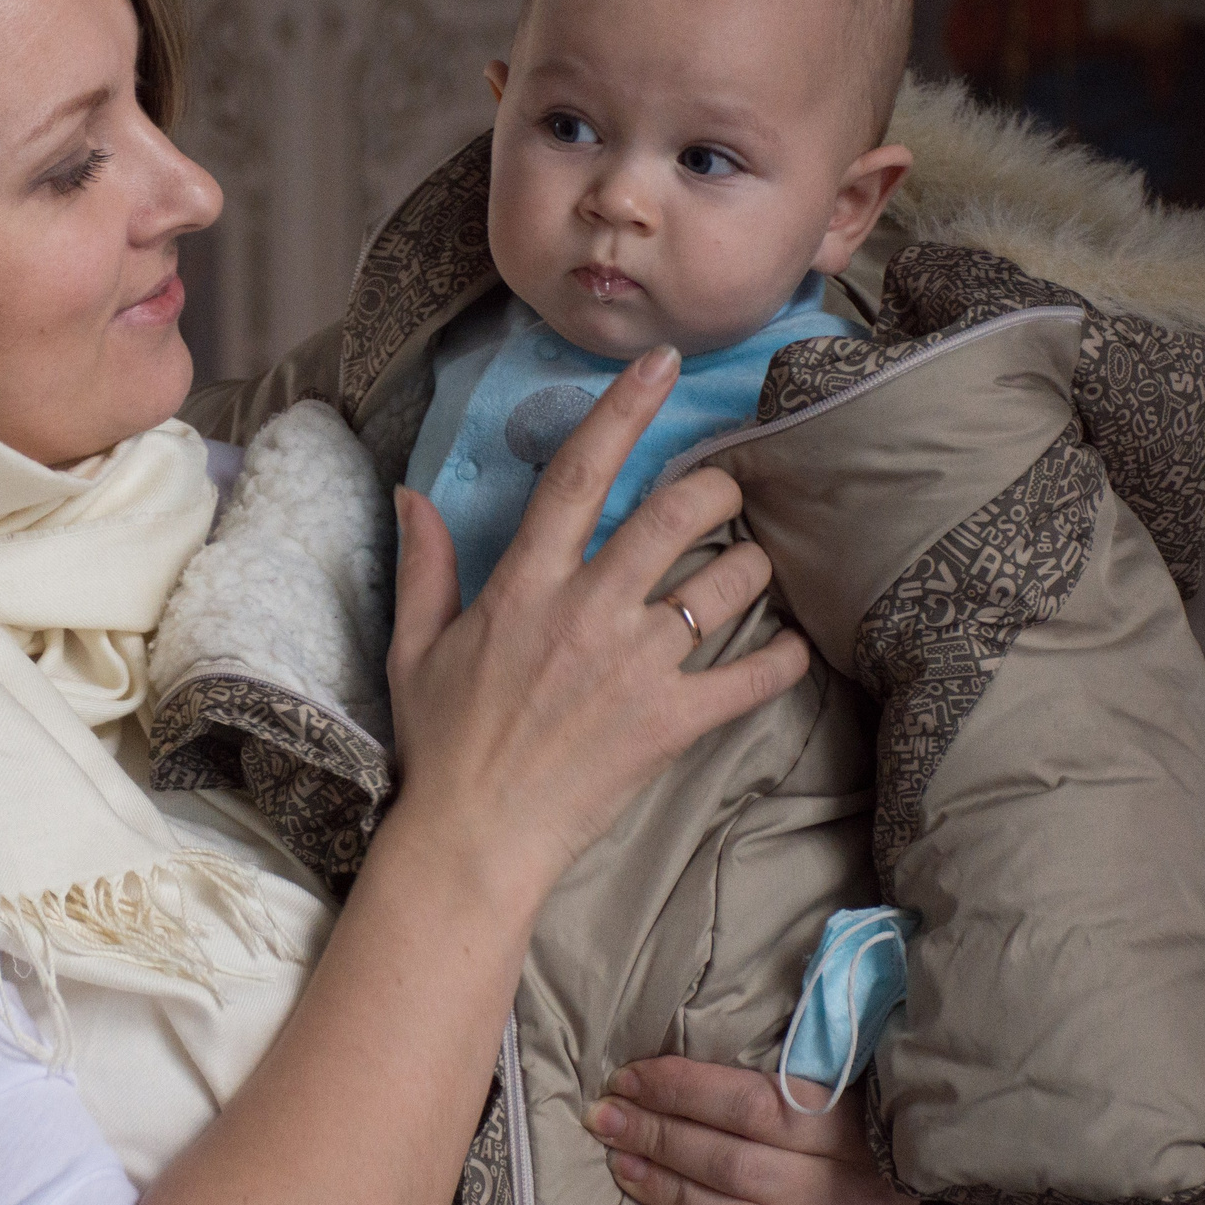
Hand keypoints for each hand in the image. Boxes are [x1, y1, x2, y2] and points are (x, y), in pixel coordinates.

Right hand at [384, 346, 811, 916]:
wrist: (473, 838)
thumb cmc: (441, 743)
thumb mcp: (415, 648)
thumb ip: (425, 567)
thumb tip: (413, 495)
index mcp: (526, 585)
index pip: (579, 474)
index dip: (624, 411)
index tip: (661, 365)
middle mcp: (588, 612)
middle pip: (678, 515)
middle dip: (719, 489)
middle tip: (728, 493)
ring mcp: (636, 667)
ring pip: (726, 586)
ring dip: (753, 568)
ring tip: (750, 571)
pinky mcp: (671, 723)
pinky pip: (753, 678)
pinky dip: (785, 660)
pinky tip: (791, 651)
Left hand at [582, 1056, 917, 1204]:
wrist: (901, 1185)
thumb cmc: (836, 1128)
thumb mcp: (816, 1090)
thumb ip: (756, 1081)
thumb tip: (659, 1069)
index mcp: (843, 1124)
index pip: (748, 1104)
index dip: (678, 1089)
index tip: (624, 1080)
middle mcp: (849, 1189)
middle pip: (736, 1166)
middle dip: (658, 1139)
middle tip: (604, 1121)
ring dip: (672, 1198)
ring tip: (623, 1170)